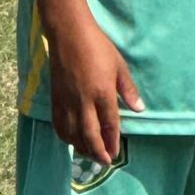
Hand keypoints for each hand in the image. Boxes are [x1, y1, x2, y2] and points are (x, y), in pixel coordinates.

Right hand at [49, 15, 141, 164]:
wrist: (69, 33)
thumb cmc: (98, 46)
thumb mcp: (119, 66)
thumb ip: (128, 90)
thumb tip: (139, 109)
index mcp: (103, 93)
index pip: (109, 125)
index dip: (112, 142)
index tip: (115, 153)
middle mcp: (84, 101)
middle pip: (89, 135)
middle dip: (97, 152)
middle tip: (104, 162)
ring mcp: (67, 101)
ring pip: (72, 133)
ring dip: (81, 147)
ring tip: (90, 154)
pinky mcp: (55, 98)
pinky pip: (58, 124)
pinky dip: (65, 136)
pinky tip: (71, 140)